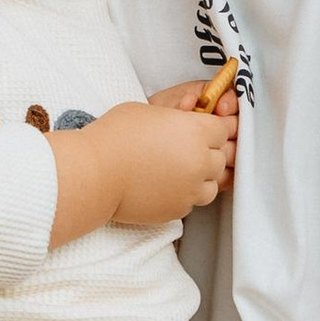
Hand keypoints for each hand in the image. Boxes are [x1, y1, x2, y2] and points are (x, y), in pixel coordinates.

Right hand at [47, 85, 235, 243]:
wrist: (95, 174)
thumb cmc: (114, 139)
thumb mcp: (150, 112)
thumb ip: (178, 119)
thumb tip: (184, 124)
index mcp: (196, 131)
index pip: (224, 129)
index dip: (211, 129)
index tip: (202, 131)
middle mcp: (199, 161)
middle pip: (221, 157)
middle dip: (207, 153)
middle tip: (185, 150)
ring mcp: (191, 188)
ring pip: (212, 183)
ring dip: (200, 177)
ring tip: (177, 170)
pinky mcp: (179, 209)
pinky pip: (192, 201)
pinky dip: (184, 194)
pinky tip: (165, 185)